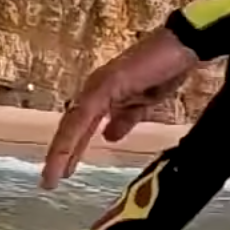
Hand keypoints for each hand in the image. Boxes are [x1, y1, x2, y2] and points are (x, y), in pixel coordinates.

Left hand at [41, 26, 199, 188]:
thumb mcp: (143, 104)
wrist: (181, 47)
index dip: (70, 151)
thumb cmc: (165, 70)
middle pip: (70, 128)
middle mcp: (94, 91)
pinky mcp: (107, 84)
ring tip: (53, 175)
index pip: (80, 128)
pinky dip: (74, 136)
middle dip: (59, 156)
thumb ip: (125, 119)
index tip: (62, 175)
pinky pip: (86, 115)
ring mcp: (98, 86)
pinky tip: (67, 154)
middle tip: (49, 183)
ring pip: (73, 124)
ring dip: (61, 151)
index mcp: (102, 97)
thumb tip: (109, 137)